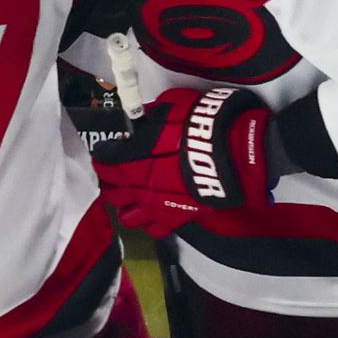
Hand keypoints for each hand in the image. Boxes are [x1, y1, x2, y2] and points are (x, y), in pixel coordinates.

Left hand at [87, 86, 273, 238]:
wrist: (235, 151)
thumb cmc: (202, 125)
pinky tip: (153, 212)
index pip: (105, 161)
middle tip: (115, 176)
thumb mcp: (169, 107)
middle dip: (110, 183)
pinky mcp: (178, 218)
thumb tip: (143, 120)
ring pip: (127, 217)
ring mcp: (158, 205)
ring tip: (131, 198)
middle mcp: (139, 185)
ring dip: (126, 207)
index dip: (103, 156)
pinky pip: (155, 229)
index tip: (105, 153)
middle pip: (112, 192)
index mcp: (132, 157)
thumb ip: (150, 118)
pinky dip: (151, 222)